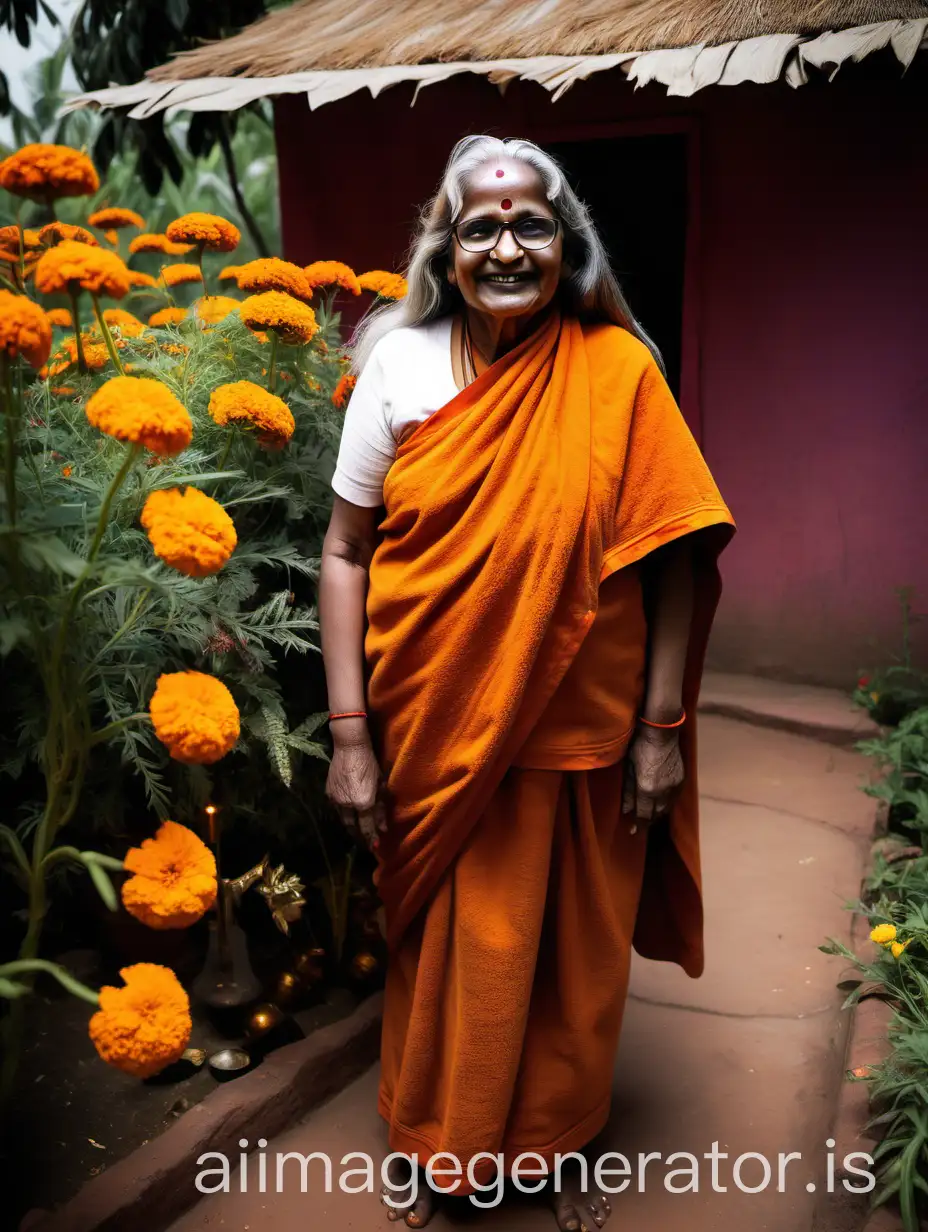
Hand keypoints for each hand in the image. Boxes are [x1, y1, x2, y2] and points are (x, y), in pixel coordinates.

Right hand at [325, 735, 386, 850]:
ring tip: (357, 830)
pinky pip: (336, 809)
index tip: (375, 848)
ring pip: (342, 819)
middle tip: (365, 842)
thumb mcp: (380, 786)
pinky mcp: (328, 793)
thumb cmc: (370, 764)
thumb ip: (381, 809)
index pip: (366, 827)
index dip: (371, 839)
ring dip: (350, 826)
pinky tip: (348, 814)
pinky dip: (343, 814)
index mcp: (363, 802)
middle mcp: (347, 804)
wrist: (350, 747)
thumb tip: (383, 829)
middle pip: (352, 827)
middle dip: (359, 837)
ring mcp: (335, 799)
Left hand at [622, 724, 684, 827]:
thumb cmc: (639, 746)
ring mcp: (675, 786)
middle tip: (638, 824)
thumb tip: (626, 811)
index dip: (638, 825)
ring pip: (666, 808)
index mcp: (647, 788)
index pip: (644, 814)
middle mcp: (663, 791)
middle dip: (647, 821)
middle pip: (656, 814)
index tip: (632, 831)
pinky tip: (659, 803)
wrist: (661, 731)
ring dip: (657, 814)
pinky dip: (666, 804)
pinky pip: (673, 799)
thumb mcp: (629, 768)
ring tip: (648, 815)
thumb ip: (627, 792)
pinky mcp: (681, 779)